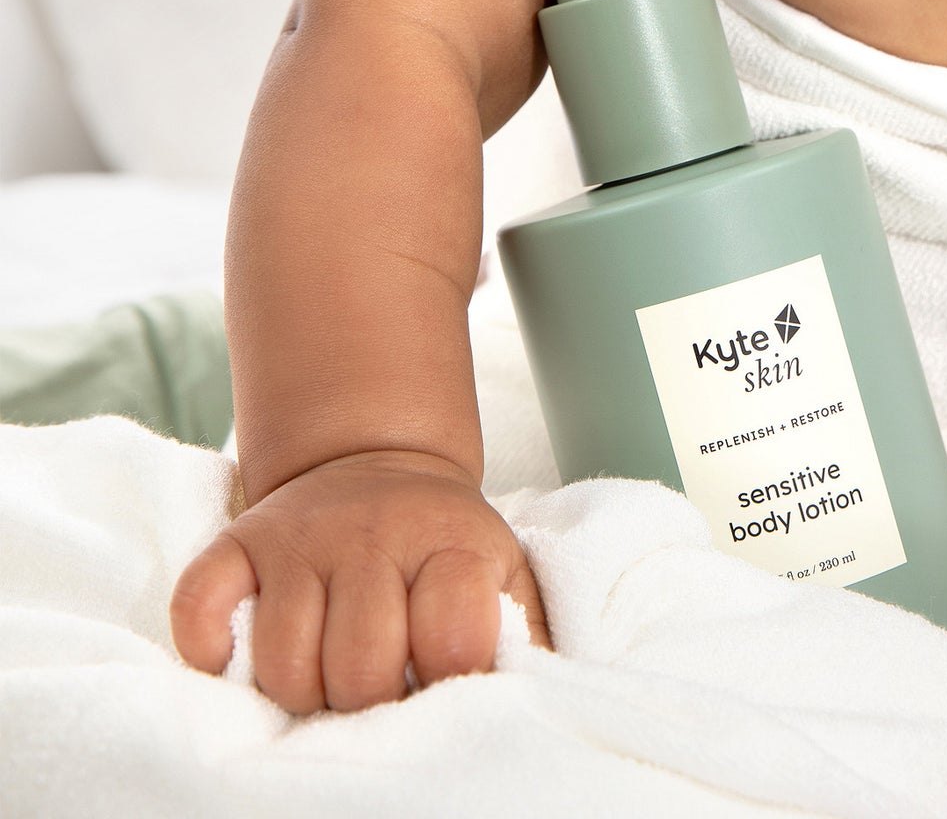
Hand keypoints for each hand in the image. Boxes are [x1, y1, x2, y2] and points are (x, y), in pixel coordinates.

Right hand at [169, 448, 550, 712]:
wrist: (375, 459)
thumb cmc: (441, 546)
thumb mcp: (502, 570)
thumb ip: (525, 635)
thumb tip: (533, 701)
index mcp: (450, 542)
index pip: (453, 635)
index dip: (449, 679)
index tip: (443, 681)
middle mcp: (372, 533)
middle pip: (361, 667)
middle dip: (370, 701)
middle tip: (380, 688)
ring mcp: (299, 537)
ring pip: (284, 663)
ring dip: (302, 693)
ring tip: (328, 674)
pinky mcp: (237, 544)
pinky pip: (199, 613)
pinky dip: (212, 654)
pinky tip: (248, 659)